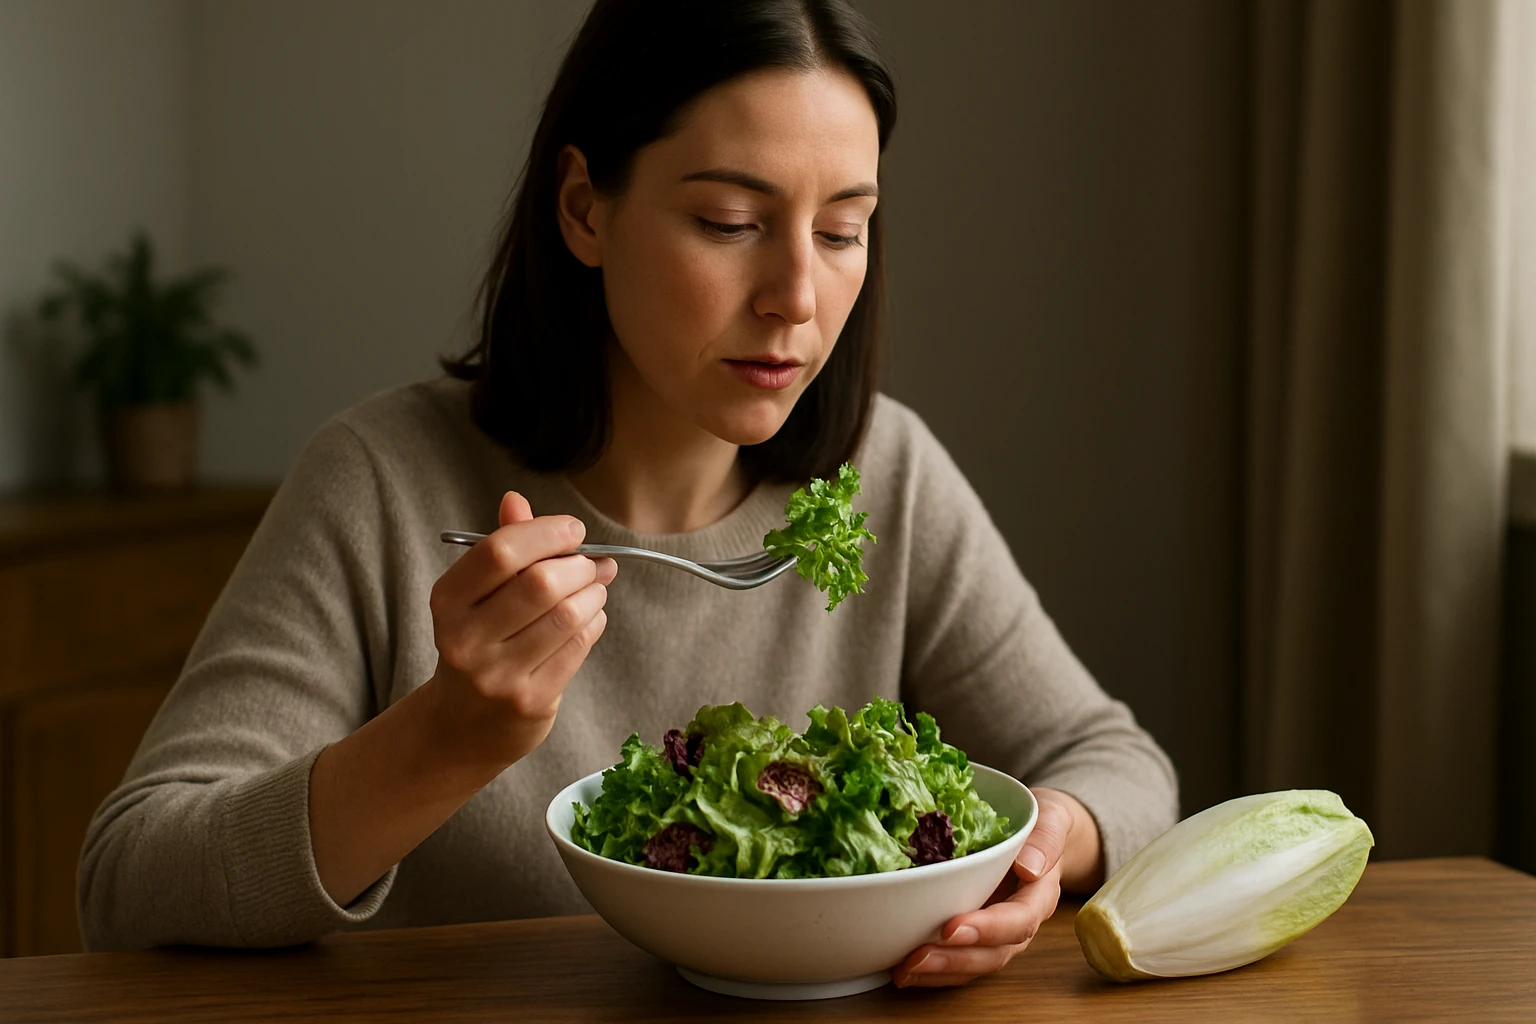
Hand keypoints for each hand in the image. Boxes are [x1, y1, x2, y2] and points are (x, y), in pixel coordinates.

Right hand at [425, 490, 617, 769]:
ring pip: (566, 616)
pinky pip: (578, 647)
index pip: (500, 551)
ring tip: (596, 588)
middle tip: (593, 563)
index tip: (573, 530)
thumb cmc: (479, 644)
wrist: (463, 726)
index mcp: (448, 601)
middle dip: (579, 566)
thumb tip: (516, 499)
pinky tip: (590, 617)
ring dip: (593, 594)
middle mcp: (465, 638)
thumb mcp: (476, 596)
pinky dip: (594, 623)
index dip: (546, 533)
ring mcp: (497, 674)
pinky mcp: (529, 701)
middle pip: (540, 583)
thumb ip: (501, 547)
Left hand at [892, 787, 1101, 987]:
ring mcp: (998, 934)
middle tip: (917, 957)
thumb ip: (1046, 840)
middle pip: (994, 953)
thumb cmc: (1042, 823)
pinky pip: (960, 959)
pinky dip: (933, 970)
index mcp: (1040, 897)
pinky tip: (903, 970)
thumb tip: (1030, 867)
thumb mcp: (1051, 819)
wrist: (1040, 832)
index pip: (1019, 921)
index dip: (987, 929)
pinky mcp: (977, 935)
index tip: (952, 927)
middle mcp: (1020, 923)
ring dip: (939, 971)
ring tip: (904, 970)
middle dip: (955, 959)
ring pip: (974, 963)